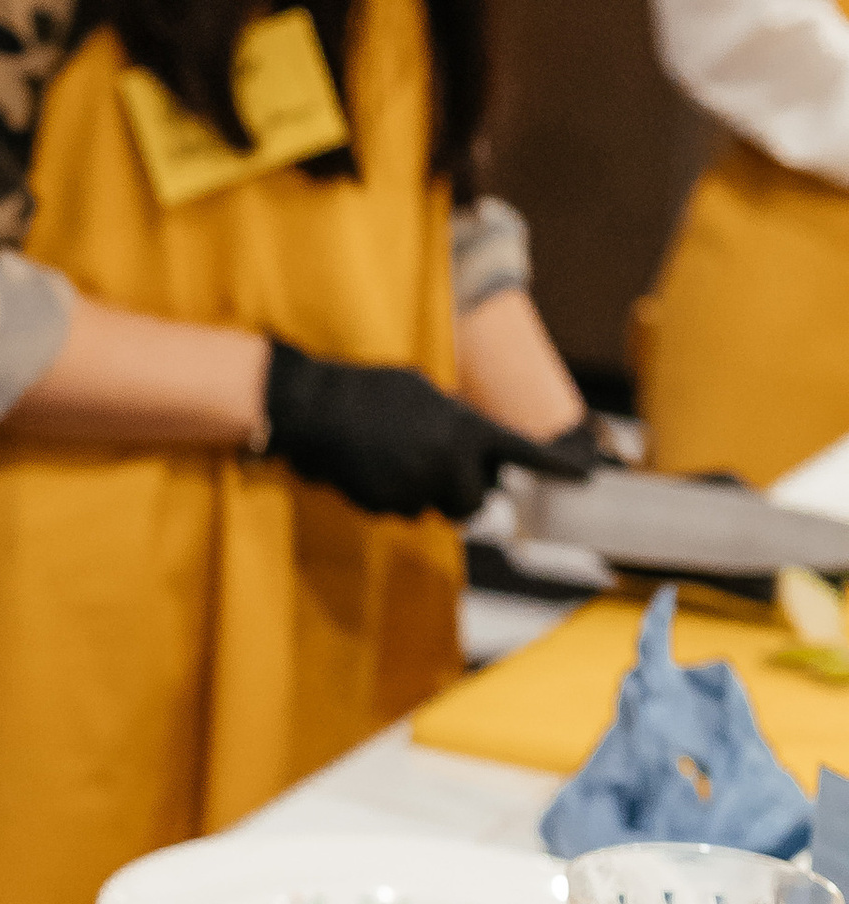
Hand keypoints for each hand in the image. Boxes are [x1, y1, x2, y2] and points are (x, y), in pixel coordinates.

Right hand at [260, 341, 592, 521]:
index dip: (557, 467)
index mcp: (465, 428)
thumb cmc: (371, 391)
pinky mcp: (387, 507)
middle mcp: (448, 462)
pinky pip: (402, 512)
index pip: (524, 452)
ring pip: (434, 510)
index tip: (588, 477)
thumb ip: (457, 424)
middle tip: (439, 468)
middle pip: (474, 504)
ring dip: (424, 494)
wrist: (315, 408)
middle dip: (461, 493)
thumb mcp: (425, 392)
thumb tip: (471, 450)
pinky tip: (372, 468)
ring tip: (394, 458)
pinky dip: (392, 497)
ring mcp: (417, 489)